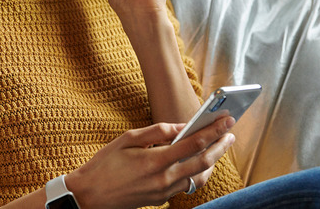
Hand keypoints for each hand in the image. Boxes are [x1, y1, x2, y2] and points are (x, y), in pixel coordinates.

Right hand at [65, 117, 235, 208]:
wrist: (90, 195)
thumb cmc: (105, 164)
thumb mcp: (127, 139)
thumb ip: (157, 131)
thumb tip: (181, 126)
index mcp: (155, 161)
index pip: (193, 143)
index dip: (213, 131)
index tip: (226, 120)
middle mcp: (164, 179)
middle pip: (203, 162)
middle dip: (220, 146)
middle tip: (230, 134)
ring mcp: (164, 192)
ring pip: (198, 177)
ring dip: (211, 161)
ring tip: (218, 147)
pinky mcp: (161, 199)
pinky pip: (186, 185)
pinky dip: (196, 172)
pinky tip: (198, 161)